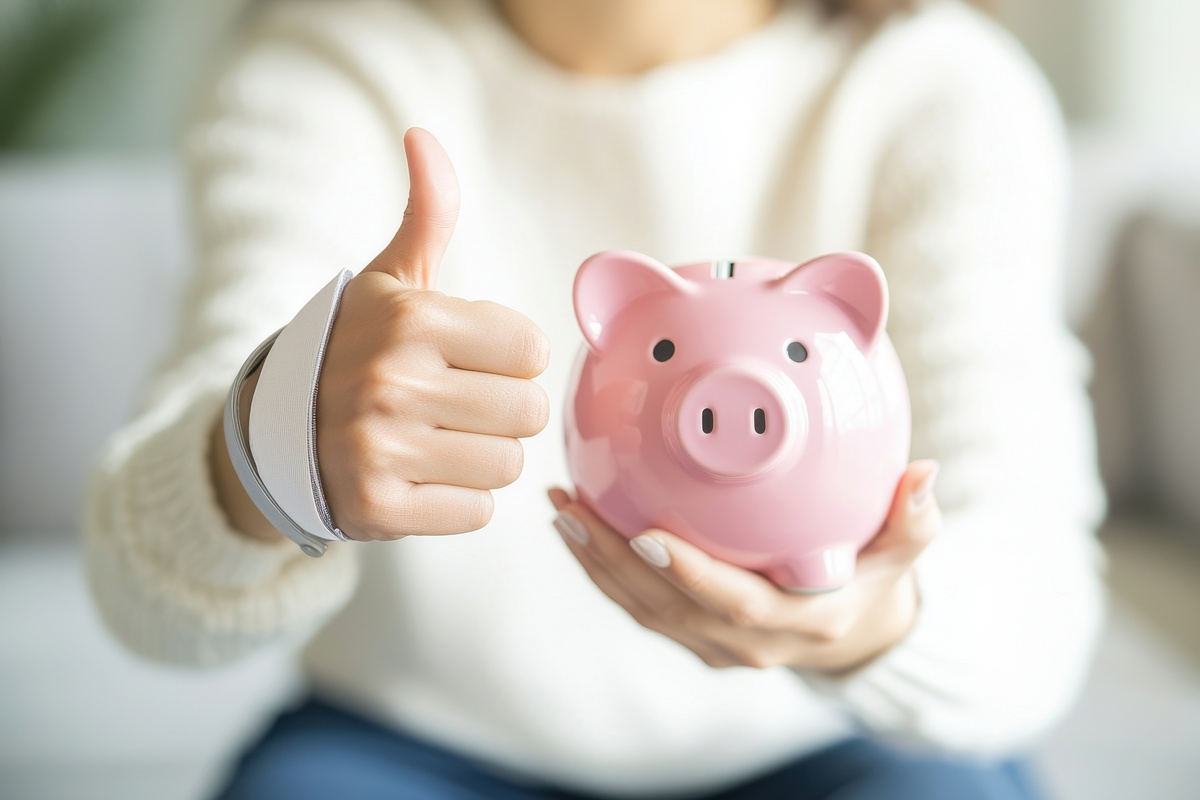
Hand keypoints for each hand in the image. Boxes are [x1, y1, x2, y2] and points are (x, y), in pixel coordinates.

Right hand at [316, 129, 550, 540]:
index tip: (467, 360)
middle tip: (454, 406)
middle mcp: (391, 382)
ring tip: (438, 441)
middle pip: (527, 411)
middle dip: (502, 411)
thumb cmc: (357, 347)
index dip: (508, 357)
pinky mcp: (377, 509)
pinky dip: (459, 501)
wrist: (277, 429)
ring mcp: (379, 450)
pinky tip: (421, 478)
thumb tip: (422, 135)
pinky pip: (477, 513)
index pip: (530, 349)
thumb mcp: (390, 278)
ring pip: (507, 465)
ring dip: (483, 457)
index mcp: (408, 319)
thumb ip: (427, 212)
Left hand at [549, 460, 940, 672]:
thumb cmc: (873, 578)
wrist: (851, 632)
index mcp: (798, 622)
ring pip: (641, 609)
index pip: (734, 605)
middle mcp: (749, 643)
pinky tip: (576, 524)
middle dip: (613, 561)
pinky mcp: (692, 635)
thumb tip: (926, 472)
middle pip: (665, 608)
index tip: (647, 534)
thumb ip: (913, 518)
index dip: (689, 576)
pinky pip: (638, 605)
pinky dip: (603, 568)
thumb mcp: (904, 552)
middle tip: (573, 506)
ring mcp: (715, 645)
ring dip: (594, 561)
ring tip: (561, 509)